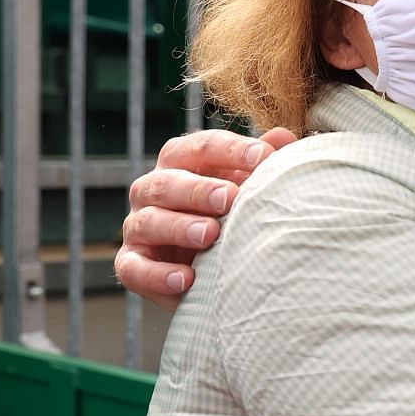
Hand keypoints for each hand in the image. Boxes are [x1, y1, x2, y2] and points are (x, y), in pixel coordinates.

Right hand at [115, 128, 297, 309]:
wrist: (211, 266)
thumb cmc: (232, 212)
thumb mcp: (248, 185)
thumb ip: (262, 164)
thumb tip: (283, 137)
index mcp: (181, 163)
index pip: (200, 148)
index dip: (231, 149)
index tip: (263, 157)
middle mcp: (153, 191)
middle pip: (166, 183)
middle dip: (198, 190)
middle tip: (229, 198)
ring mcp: (138, 227)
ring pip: (148, 222)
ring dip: (179, 227)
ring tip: (210, 235)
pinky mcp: (131, 264)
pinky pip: (134, 269)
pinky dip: (157, 274)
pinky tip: (186, 278)